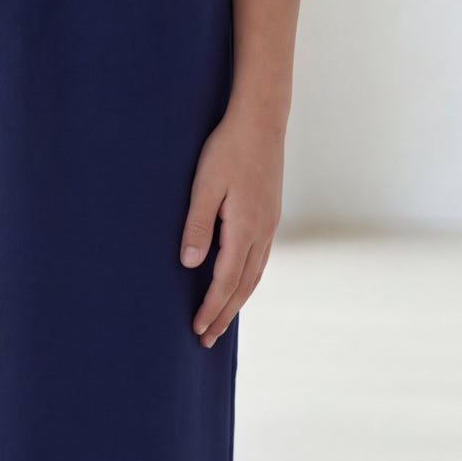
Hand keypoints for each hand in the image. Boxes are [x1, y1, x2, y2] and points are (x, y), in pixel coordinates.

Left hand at [179, 109, 283, 346]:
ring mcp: (270, 224)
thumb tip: (190, 264)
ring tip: (222, 320)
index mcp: (245, 228)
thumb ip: (198, 225)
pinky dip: (247, 280)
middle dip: (225, 315)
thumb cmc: (228, 149)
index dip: (211, 308)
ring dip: (237, 300)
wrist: (261, 120)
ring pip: (255, 275)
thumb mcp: (205, 185)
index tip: (197, 330)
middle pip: (244, 286)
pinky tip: (239, 283)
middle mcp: (263, 232)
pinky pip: (260, 259)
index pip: (226, 281)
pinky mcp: (270, 215)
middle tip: (207, 340)